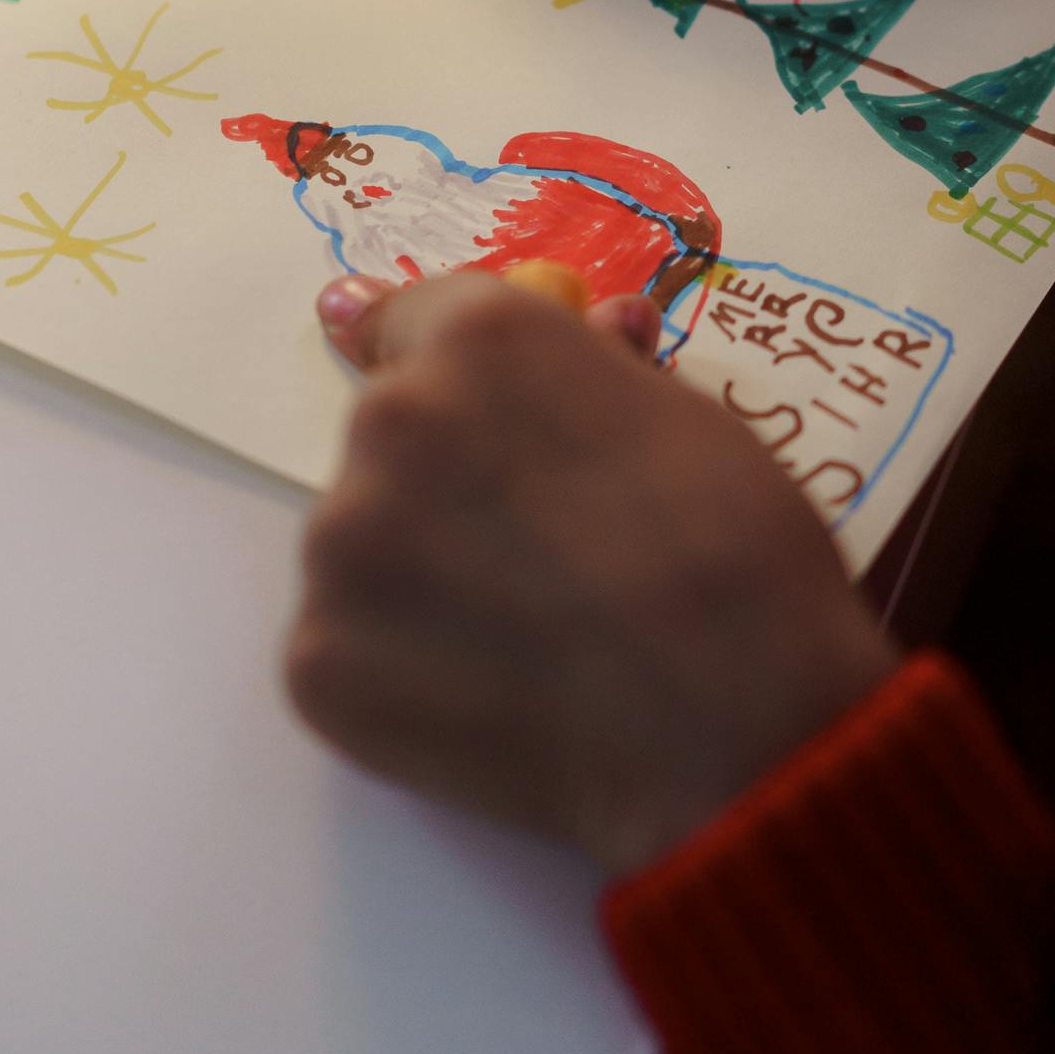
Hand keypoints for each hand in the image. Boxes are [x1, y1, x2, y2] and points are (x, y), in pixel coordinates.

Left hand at [286, 270, 897, 876]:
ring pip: (362, 540)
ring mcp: (342, 545)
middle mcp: (391, 421)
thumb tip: (584, 320)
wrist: (738, 734)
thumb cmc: (738, 558)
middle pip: (391, 434)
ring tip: (515, 636)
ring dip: (416, 572)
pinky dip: (399, 667)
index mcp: (481, 340)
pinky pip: (348, 643)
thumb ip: (597, 369)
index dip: (447, 367)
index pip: (413, 319)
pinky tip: (483, 697)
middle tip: (531, 552)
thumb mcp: (688, 419)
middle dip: (445, 478)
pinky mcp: (316, 661)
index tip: (455, 405)